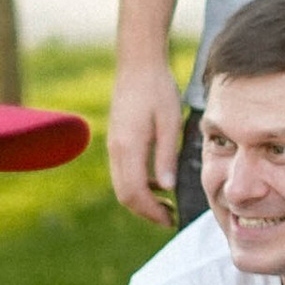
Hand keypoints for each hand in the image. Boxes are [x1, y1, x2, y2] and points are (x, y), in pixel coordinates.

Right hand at [110, 52, 182, 224]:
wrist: (138, 64)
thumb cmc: (158, 89)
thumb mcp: (170, 122)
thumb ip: (167, 156)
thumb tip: (166, 188)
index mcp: (129, 147)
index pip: (135, 193)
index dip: (152, 211)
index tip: (171, 220)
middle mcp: (116, 150)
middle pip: (124, 195)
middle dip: (146, 211)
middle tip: (170, 218)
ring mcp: (113, 145)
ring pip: (122, 185)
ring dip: (142, 199)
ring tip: (167, 203)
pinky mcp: (117, 140)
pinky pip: (123, 171)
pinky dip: (138, 184)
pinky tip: (159, 182)